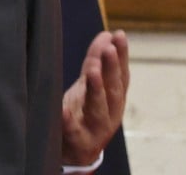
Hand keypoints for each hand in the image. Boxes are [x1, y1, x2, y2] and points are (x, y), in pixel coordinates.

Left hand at [61, 29, 128, 166]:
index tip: (119, 35)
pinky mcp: (77, 141)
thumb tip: (108, 34)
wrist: (76, 151)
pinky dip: (68, 119)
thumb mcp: (92, 86)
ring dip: (97, 90)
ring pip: (98, 110)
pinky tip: (63, 109)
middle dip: (112, 70)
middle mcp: (110, 114)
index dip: (122, 56)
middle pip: (113, 90)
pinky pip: (72, 130)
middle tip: (109, 50)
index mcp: (115, 99)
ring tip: (93, 72)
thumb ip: (97, 61)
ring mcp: (94, 129)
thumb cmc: (85, 111)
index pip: (121, 75)